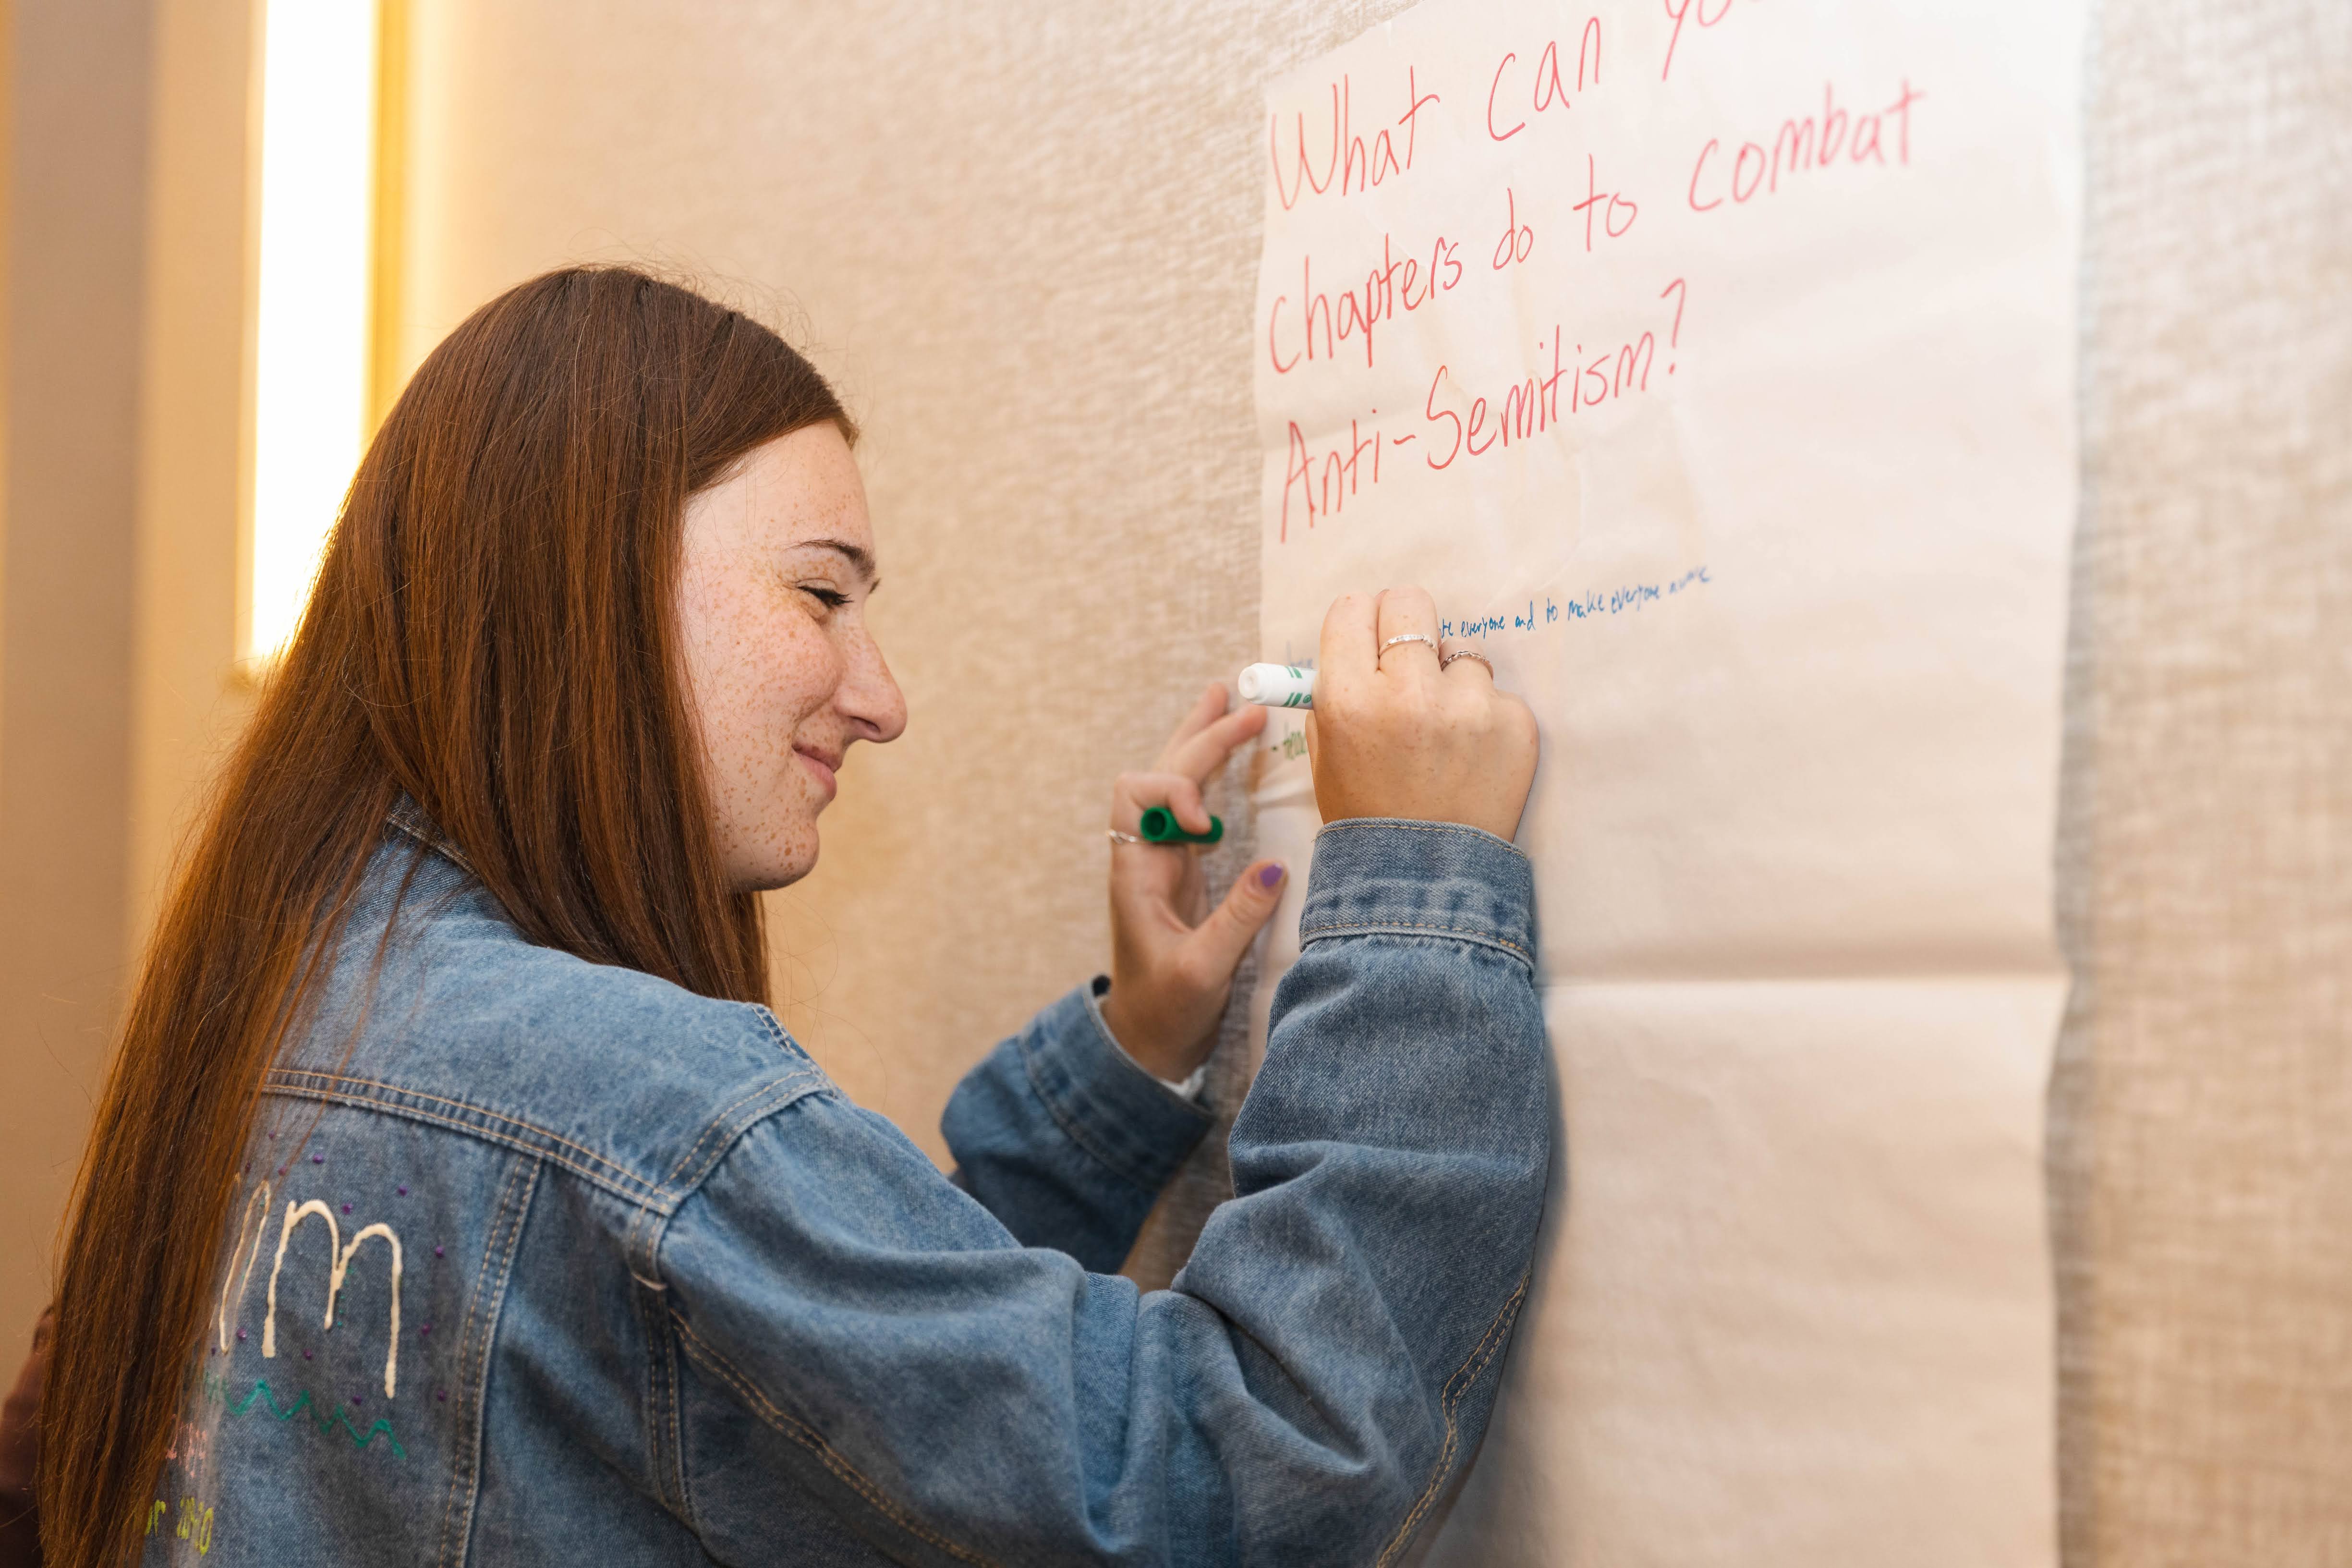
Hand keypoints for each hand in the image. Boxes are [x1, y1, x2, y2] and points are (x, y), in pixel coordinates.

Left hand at [1097, 684, 1287, 1083]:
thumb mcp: (1203, 972)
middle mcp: (1144, 854)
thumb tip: (1278, 868)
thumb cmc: (1167, 1012)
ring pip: (1175, 782)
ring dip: (1202, 741)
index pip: (1137, 795)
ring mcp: (1164, 858)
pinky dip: (1213, 772)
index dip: (1175, 793)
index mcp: (1135, 872)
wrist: (1148, 1041)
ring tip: (1229, 698)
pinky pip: (1195, 804)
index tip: (1206, 827)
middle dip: (1202, 739)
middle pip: (1162, 774)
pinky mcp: (1184, 868)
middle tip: (1246, 706)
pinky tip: (1234, 750)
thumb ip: (1238, 920)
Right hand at [1305, 587, 1538, 838]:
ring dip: (1450, 681)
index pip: (1354, 608)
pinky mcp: (1515, 723)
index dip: (1360, 622)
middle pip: (1410, 603)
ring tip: (1442, 732)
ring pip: (1459, 652)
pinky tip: (1470, 755)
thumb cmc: (1367, 813)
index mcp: (1349, 698)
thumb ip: (1331, 692)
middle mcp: (1408, 693)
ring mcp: (1468, 707)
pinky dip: (1484, 717)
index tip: (1368, 638)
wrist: (1425, 877)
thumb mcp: (1325, 754)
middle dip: (1405, 626)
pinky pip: (1495, 693)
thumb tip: (1353, 642)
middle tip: (1407, 660)